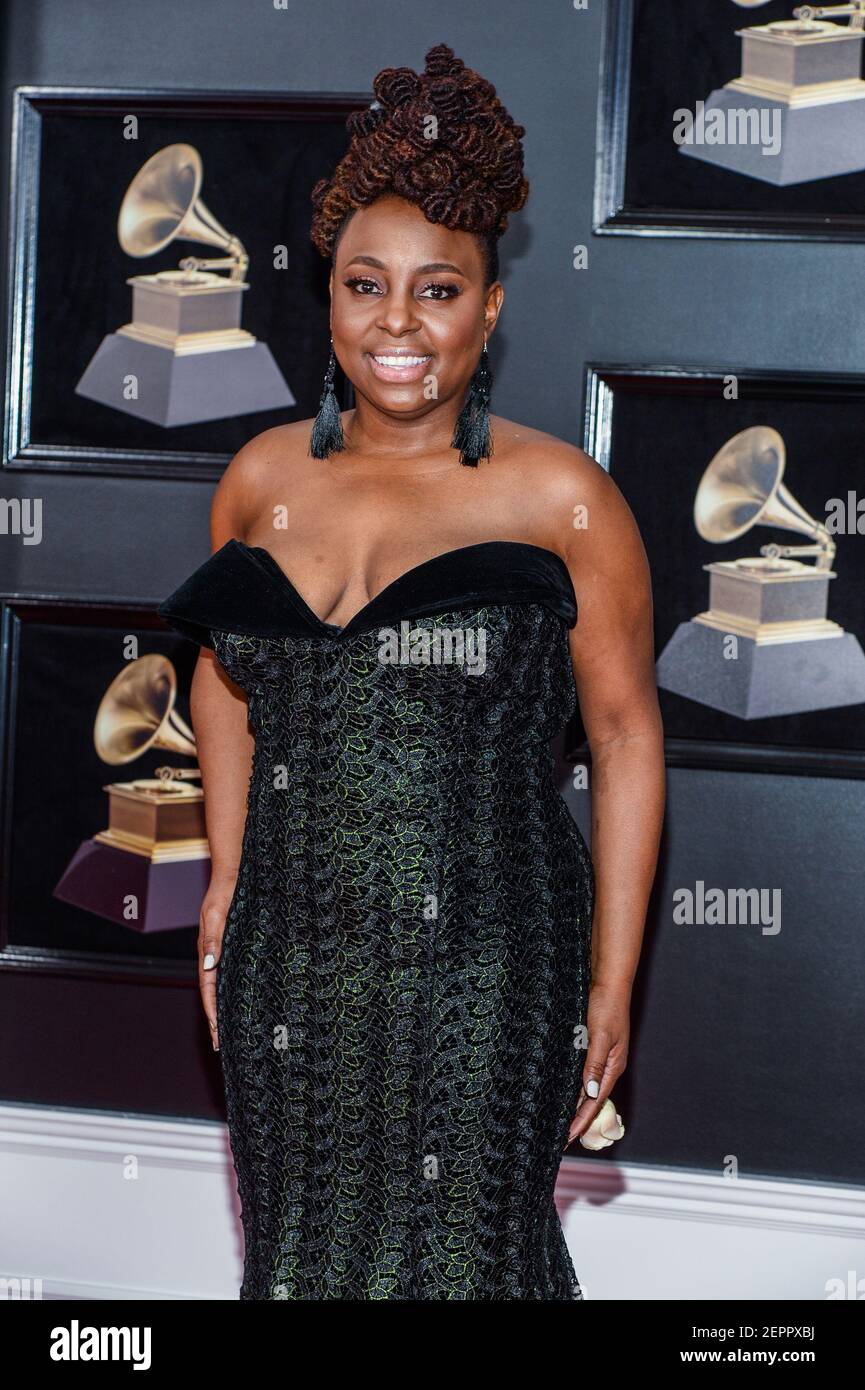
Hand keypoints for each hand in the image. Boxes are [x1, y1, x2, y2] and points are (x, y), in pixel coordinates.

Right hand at [198, 876, 236, 1051]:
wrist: (238, 870)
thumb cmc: (226, 890)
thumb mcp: (217, 914)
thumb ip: (213, 939)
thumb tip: (209, 966)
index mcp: (208, 952)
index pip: (208, 990)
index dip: (212, 1014)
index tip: (217, 1035)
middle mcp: (216, 955)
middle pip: (215, 994)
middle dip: (218, 1019)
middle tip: (223, 1045)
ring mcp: (227, 951)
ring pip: (226, 986)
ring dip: (229, 1008)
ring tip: (236, 1032)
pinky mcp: (239, 944)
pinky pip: (237, 973)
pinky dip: (239, 990)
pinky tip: (249, 1000)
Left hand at [566, 979, 629, 1144]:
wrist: (608, 980)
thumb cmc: (606, 1005)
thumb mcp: (599, 1035)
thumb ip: (593, 1064)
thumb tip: (591, 1093)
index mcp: (612, 1066)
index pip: (596, 1103)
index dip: (582, 1122)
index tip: (568, 1138)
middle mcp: (607, 1065)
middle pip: (592, 1099)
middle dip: (577, 1119)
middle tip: (560, 1136)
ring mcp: (599, 1055)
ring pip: (585, 1087)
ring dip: (574, 1103)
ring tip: (559, 1119)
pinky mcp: (591, 1045)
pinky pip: (581, 1072)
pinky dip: (572, 1085)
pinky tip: (561, 1089)